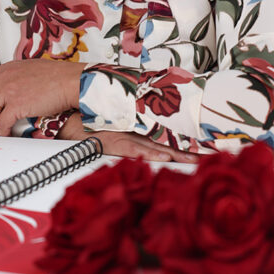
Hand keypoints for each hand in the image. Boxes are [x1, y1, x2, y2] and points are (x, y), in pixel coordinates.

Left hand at [0, 59, 83, 136]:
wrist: (71, 81)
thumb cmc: (57, 76)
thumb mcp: (30, 68)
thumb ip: (15, 75)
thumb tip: (6, 85)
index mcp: (7, 68)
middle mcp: (5, 78)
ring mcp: (10, 91)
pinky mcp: (18, 105)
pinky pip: (2, 123)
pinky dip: (1, 131)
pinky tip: (4, 134)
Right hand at [59, 112, 197, 163]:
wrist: (62, 115)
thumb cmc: (87, 119)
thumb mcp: (114, 121)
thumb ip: (133, 126)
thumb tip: (156, 131)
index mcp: (137, 120)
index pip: (166, 129)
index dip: (186, 135)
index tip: (206, 140)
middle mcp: (133, 124)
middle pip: (166, 136)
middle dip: (188, 145)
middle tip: (211, 151)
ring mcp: (122, 132)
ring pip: (155, 142)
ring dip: (176, 152)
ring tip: (196, 158)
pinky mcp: (110, 140)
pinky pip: (132, 148)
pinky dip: (148, 154)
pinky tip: (164, 158)